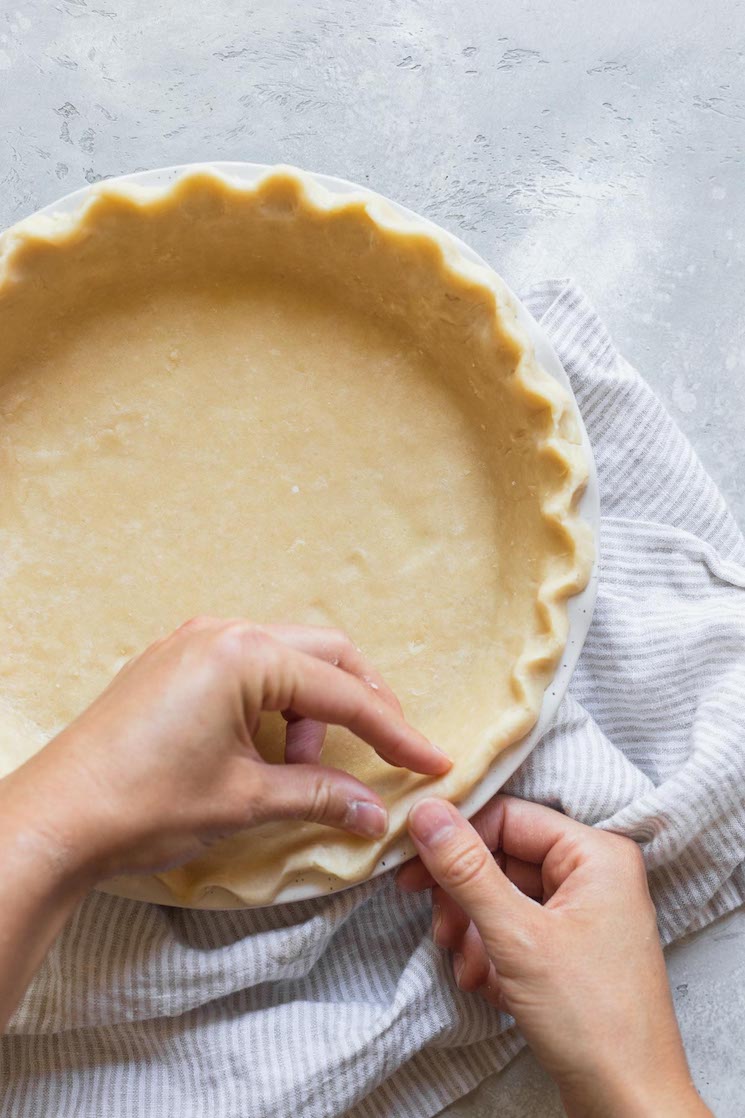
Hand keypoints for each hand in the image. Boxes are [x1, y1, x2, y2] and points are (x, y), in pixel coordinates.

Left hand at [3, 618, 449, 881]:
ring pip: (286, 660)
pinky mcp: (173, 662)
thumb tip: (373, 813)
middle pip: (324, 656)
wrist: (54, 820)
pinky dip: (274, 705)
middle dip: (362, 705)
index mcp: (244, 655)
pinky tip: (267, 750)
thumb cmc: (144, 805)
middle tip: (387, 753)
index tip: (432, 761)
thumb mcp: (244, 800)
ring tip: (300, 769)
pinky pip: (246, 668)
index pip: (343, 693)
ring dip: (312, 710)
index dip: (395, 732)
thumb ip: (319, 795)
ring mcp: (192, 641)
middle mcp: (221, 632)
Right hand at [398, 796, 710, 1117]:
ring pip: (504, 896)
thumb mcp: (516, 937)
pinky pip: (516, 928)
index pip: (509, 817)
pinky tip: (487, 984)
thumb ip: (467, 870)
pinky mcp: (571, 948)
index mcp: (596, 854)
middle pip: (503, 857)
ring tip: (467, 968)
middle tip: (439, 928)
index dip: (457, 839)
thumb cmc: (590, 1019)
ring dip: (474, 931)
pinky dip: (492, 953)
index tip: (411, 866)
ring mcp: (584, 913)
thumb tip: (427, 812)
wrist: (627, 1104)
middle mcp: (594, 874)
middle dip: (465, 897)